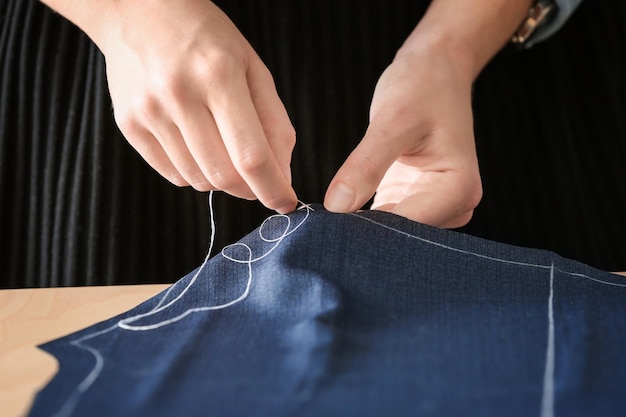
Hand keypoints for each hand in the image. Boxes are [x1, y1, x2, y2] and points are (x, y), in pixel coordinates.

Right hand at [97, 0, 296, 212]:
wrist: (137, 10)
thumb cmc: (205, 37)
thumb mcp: (252, 67)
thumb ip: (273, 122)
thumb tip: (282, 173)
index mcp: (219, 75)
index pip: (251, 155)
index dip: (273, 188)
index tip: (286, 202)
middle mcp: (179, 95)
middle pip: (223, 175)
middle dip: (249, 189)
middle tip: (258, 179)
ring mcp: (149, 112)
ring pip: (198, 180)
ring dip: (222, 180)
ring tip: (224, 148)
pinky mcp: (129, 125)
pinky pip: (172, 174)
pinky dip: (195, 173)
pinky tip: (198, 146)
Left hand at [324, 48, 481, 227]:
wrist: (436, 70)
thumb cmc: (422, 87)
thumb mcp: (392, 121)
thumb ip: (366, 164)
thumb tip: (335, 208)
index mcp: (459, 189)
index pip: (407, 225)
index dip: (366, 230)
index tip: (326, 228)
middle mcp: (454, 206)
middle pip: (402, 235)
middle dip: (363, 234)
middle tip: (319, 230)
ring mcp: (436, 207)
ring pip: (392, 233)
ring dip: (361, 229)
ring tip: (326, 224)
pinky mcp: (416, 201)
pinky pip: (386, 220)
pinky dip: (362, 220)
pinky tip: (337, 218)